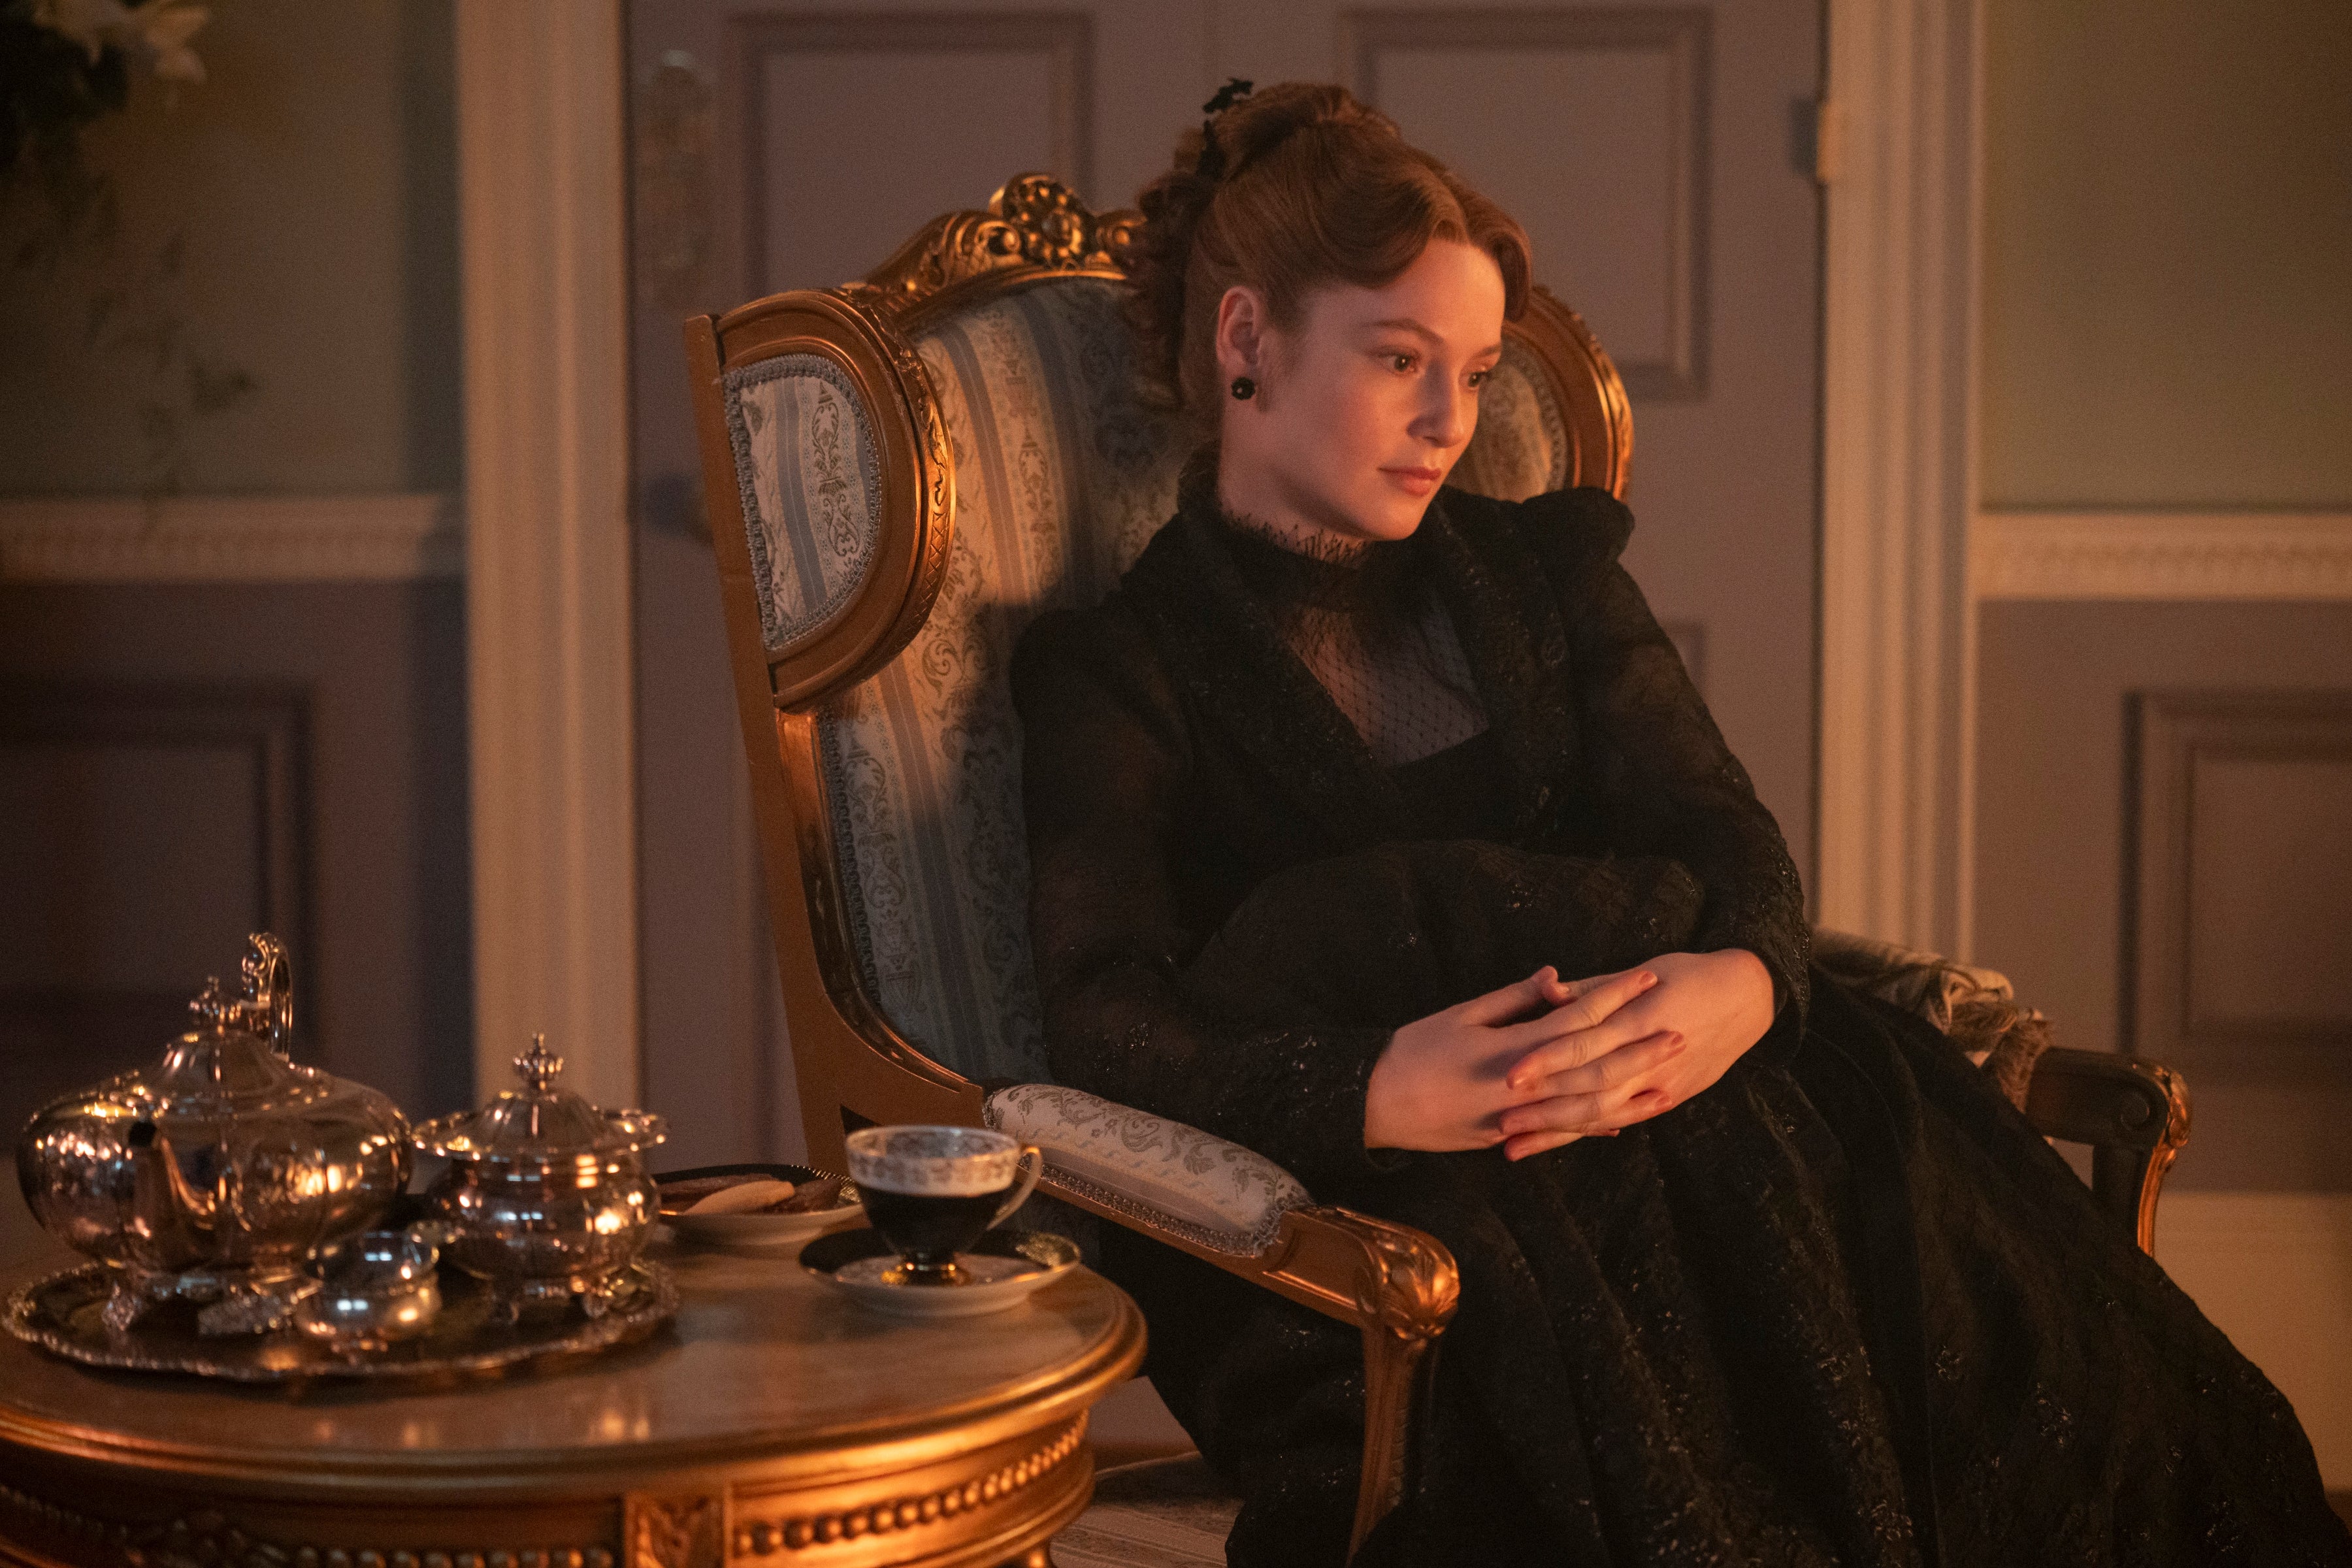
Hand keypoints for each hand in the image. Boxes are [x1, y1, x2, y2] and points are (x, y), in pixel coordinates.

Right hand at [1364, 965, 1677, 1151]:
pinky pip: (1560, 1132)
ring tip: (1666, 1086)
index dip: (1615, 998)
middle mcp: (1524, 1088)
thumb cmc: (1413, 1050)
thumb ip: (1513, 999)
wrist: (1374, 1103)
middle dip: (1638, 1049)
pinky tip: (1622, 1122)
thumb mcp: (1462, 1014)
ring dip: (1628, 1095)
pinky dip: (1593, 1126)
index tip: (1647, 980)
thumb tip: (1557, 979)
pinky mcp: (1508, 1138)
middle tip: (1680, 1033)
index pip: (1578, 1019)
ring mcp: (1518, 1119)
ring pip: (1585, 1107)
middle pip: (1594, 1065)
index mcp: (1513, 1049)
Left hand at [1496, 948, 1775, 1159]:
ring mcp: (1659, 1082)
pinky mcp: (1669, 1096)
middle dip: (1542, 1109)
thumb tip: (1549, 990)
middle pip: (1586, 1088)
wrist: (1747, 1000)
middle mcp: (1647, 1057)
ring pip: (1601, 1113)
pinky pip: (1622, 1119)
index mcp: (1636, 1019)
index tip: (1510, 1078)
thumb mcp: (1643, 970)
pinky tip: (1558, 1143)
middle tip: (1500, 1123)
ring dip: (1556, 1132)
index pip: (1582, 1044)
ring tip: (1515, 1146)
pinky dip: (1590, 1132)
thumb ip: (1593, 989)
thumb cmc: (1687, 975)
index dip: (1545, 1062)